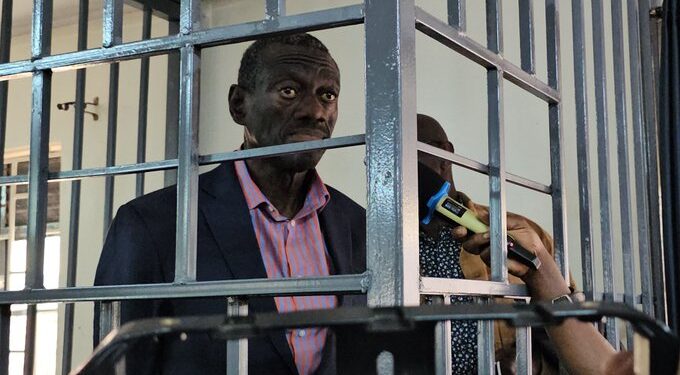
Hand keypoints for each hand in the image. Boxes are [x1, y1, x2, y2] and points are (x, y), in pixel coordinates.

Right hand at [454, 207, 570, 299]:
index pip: (471, 221)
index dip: (462, 219)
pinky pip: (483, 254)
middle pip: (464, 234)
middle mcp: (485, 238)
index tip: (459, 215)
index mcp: (490, 226)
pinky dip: (490, 250)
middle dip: (461, 231)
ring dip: (479, 239)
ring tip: (490, 237)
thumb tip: (483, 214)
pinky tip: (499, 249)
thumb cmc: (529, 242)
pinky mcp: (489, 259)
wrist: (535, 258)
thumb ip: (500, 218)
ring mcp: (485, 249)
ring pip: (471, 244)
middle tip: (463, 229)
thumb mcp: (517, 223)